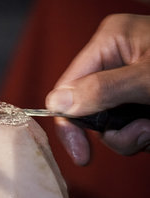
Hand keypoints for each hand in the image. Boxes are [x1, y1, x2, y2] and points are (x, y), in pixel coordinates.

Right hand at [46, 14, 149, 164]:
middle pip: (89, 108)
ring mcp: (130, 77)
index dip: (70, 123)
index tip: (82, 156)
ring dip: (132, 136)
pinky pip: (129, 122)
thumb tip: (55, 103)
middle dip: (114, 131)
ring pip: (111, 120)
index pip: (69, 87)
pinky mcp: (143, 94)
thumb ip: (102, 90)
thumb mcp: (147, 79)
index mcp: (109, 41)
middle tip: (144, 135)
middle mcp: (116, 57)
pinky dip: (144, 133)